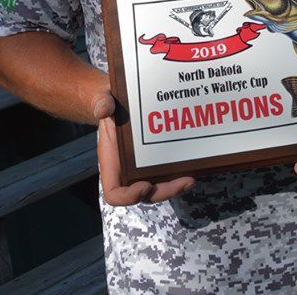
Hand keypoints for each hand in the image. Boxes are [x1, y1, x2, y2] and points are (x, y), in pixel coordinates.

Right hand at [94, 89, 194, 204]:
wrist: (123, 99)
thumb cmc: (111, 104)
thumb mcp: (103, 100)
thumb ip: (101, 103)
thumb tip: (104, 108)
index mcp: (112, 162)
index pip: (114, 192)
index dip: (128, 197)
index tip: (145, 186)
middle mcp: (128, 169)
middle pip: (145, 193)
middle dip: (164, 191)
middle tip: (184, 182)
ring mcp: (145, 164)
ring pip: (160, 185)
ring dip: (175, 186)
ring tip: (192, 177)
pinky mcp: (160, 155)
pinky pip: (169, 169)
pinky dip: (181, 170)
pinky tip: (195, 163)